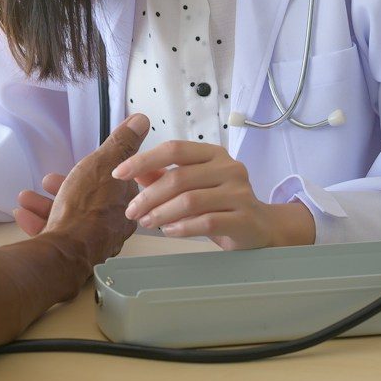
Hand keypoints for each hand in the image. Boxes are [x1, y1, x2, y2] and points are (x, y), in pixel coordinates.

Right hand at [14, 113, 149, 264]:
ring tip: (27, 197)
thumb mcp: (103, 163)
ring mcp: (91, 242)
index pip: (114, 182)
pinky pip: (54, 234)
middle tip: (48, 181)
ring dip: (45, 204)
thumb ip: (120, 143)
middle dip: (63, 187)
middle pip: (87, 199)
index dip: (94, 170)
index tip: (81, 166)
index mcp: (123, 202)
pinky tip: (24, 214)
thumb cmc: (86, 208)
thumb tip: (141, 122)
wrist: (65, 252)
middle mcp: (111, 225)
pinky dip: (38, 222)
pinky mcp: (71, 254)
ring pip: (68, 216)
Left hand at [110, 139, 315, 249]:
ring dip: (162, 213)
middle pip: (179, 177)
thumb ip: (163, 176)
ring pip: (190, 200)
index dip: (143, 160)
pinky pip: (206, 222)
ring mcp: (239, 192)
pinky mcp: (244, 218)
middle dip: (149, 195)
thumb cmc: (220, 204)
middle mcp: (229, 168)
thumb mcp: (192, 185)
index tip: (119, 174)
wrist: (261, 229)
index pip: (174, 149)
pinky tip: (169, 231)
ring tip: (147, 222)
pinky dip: (182, 228)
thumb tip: (134, 171)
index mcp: (212, 153)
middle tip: (131, 211)